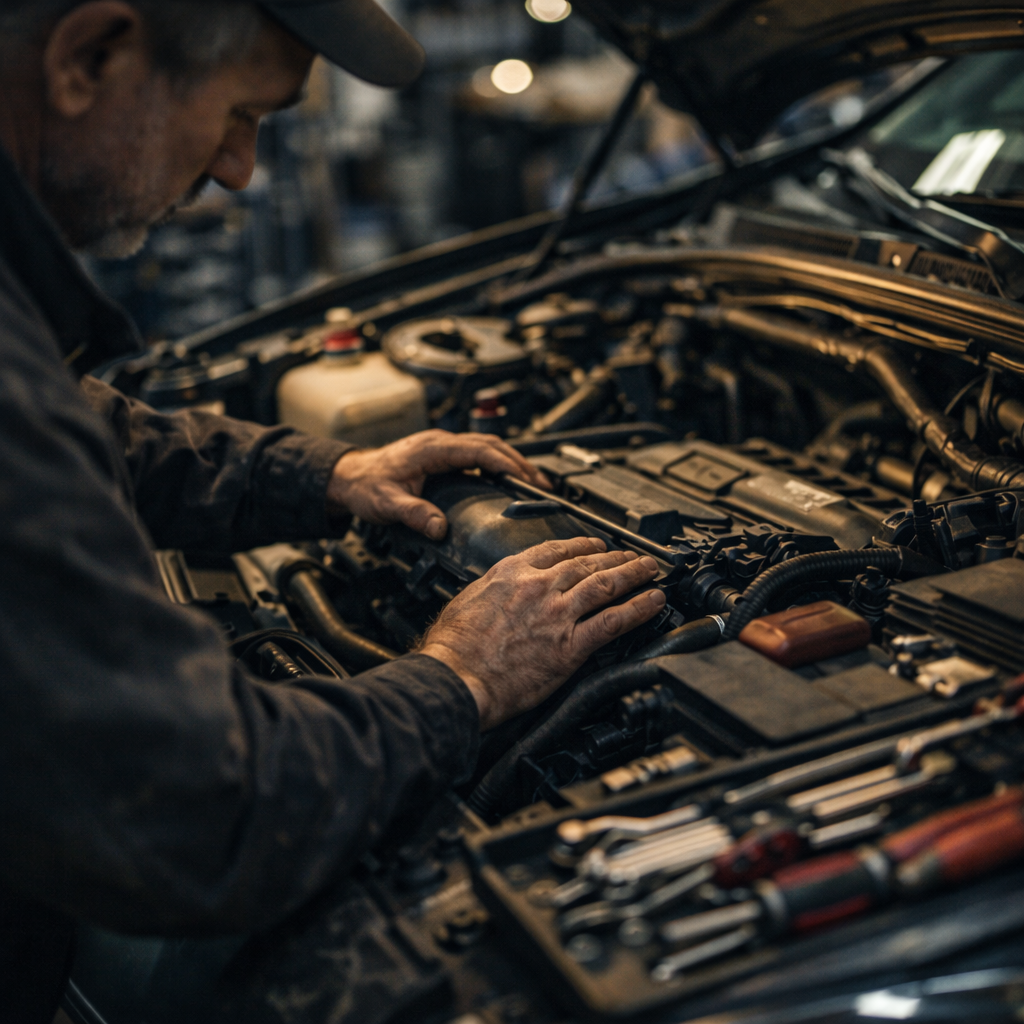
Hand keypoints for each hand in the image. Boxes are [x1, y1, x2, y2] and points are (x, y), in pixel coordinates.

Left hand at [326, 430, 549, 539]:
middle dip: (519, 463)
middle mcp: (440, 443)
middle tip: (541, 484)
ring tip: (533, 482)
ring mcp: (442, 447)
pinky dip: (497, 463)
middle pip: (490, 445)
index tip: (525, 477)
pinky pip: (477, 453)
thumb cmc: (366, 485)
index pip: (478, 450)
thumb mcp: (387, 503)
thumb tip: (440, 528)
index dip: (505, 463)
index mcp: (432, 449)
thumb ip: (414, 514)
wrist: (349, 476)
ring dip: (511, 461)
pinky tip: (507, 478)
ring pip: (486, 447)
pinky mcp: (442, 454)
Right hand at [420, 537, 666, 729]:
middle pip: (586, 563)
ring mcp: (557, 615)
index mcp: (511, 573)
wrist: (456, 677)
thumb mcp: (467, 600)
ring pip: (604, 585)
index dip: (581, 545)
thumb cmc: (454, 648)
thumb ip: (493, 589)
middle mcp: (538, 587)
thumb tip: (502, 591)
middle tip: (634, 555)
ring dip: (633, 574)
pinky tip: (652, 601)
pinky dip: (638, 609)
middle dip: (615, 557)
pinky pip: (613, 621)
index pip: (554, 549)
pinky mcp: (570, 646)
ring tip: (650, 570)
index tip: (594, 545)